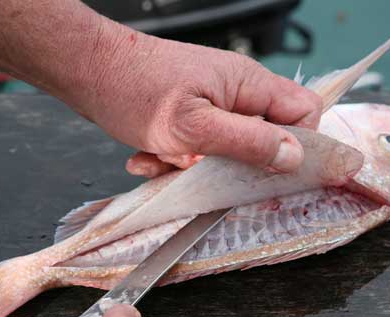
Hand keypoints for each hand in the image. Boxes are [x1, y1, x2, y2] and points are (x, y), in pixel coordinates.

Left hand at [67, 25, 322, 177]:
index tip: (269, 170)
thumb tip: (294, 157)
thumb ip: (248, 142)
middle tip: (203, 165)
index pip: (304, 113)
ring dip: (195, 164)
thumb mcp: (194, 127)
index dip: (296, 145)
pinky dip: (175, 158)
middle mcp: (236, 91)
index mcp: (248, 84)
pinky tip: (149, 155)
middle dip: (234, 163)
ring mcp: (212, 102)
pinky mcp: (190, 114)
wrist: (86, 72)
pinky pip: (198, 146)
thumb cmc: (135, 91)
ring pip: (226, 148)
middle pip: (264, 136)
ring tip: (165, 157)